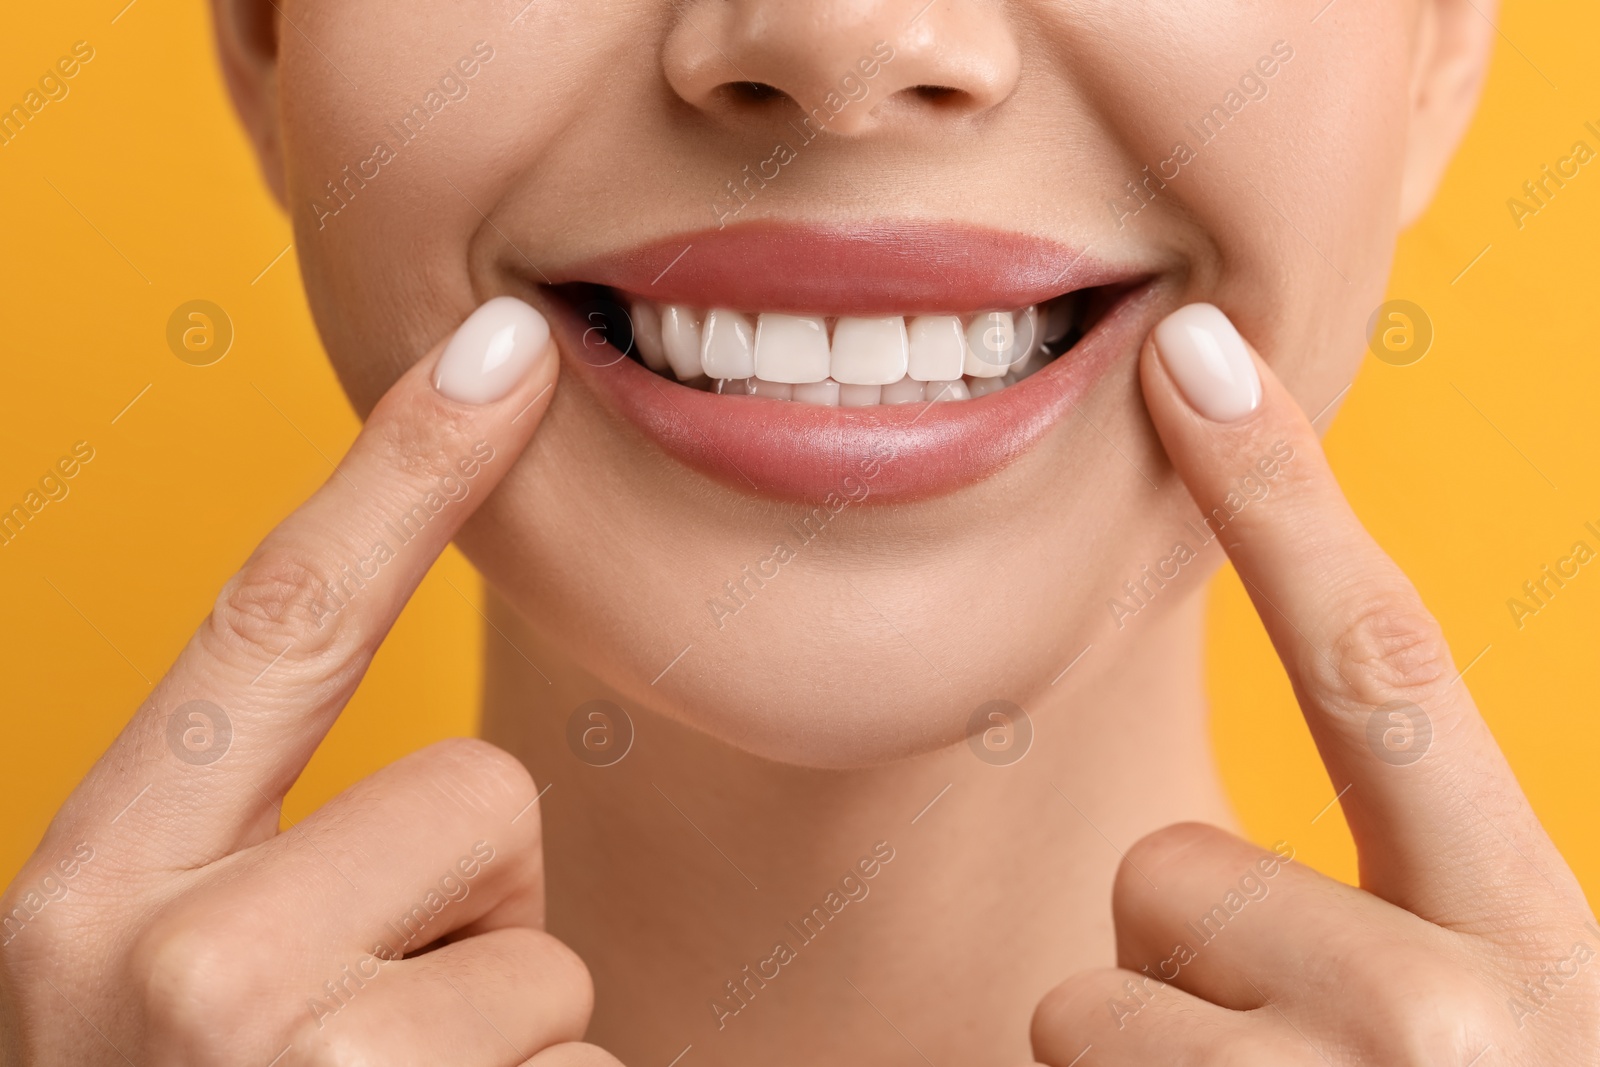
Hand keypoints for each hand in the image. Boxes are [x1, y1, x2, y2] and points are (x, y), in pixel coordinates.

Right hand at [0, 298, 616, 1066]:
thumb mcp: (162, 991)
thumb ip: (267, 858)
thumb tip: (458, 798)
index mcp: (89, 893)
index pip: (275, 620)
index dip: (399, 469)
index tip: (507, 350)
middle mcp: (164, 963)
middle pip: (481, 808)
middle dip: (465, 920)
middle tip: (353, 1050)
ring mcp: (293, 1066)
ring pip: (544, 963)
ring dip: (496, 1048)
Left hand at [1031, 304, 1599, 1063]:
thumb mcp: (1451, 1021)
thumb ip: (1367, 899)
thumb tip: (1193, 841)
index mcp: (1533, 945)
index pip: (1384, 668)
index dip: (1285, 495)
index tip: (1194, 344)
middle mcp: (1472, 1022)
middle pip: (1172, 875)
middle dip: (1185, 966)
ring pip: (1091, 999)